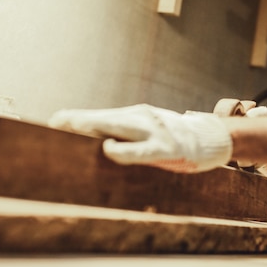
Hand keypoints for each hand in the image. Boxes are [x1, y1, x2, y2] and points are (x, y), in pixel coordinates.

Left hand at [48, 104, 231, 172]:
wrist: (211, 138)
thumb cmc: (174, 138)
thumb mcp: (148, 132)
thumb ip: (125, 134)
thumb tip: (94, 141)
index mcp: (135, 116)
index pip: (101, 117)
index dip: (78, 118)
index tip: (54, 121)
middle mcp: (142, 118)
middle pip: (105, 118)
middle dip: (79, 121)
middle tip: (55, 122)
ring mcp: (154, 131)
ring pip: (119, 127)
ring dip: (95, 127)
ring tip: (72, 127)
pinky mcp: (165, 148)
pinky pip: (140, 150)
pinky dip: (123, 150)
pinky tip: (108, 148)